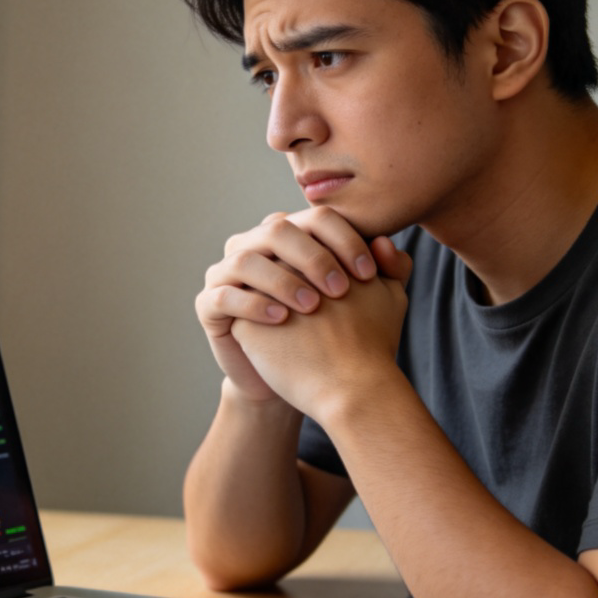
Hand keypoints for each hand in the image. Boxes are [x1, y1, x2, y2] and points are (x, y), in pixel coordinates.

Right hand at [195, 207, 401, 402]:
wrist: (297, 379)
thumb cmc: (330, 333)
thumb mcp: (366, 303)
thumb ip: (386, 273)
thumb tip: (388, 244)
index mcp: (290, 234)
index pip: (315, 218)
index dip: (344, 239)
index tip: (370, 274)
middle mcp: (254, 245)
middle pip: (278, 229)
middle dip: (313, 257)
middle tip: (342, 290)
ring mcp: (226, 272)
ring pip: (246, 258)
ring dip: (282, 280)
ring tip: (312, 307)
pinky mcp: (209, 304)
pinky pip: (224, 294)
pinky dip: (253, 304)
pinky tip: (282, 320)